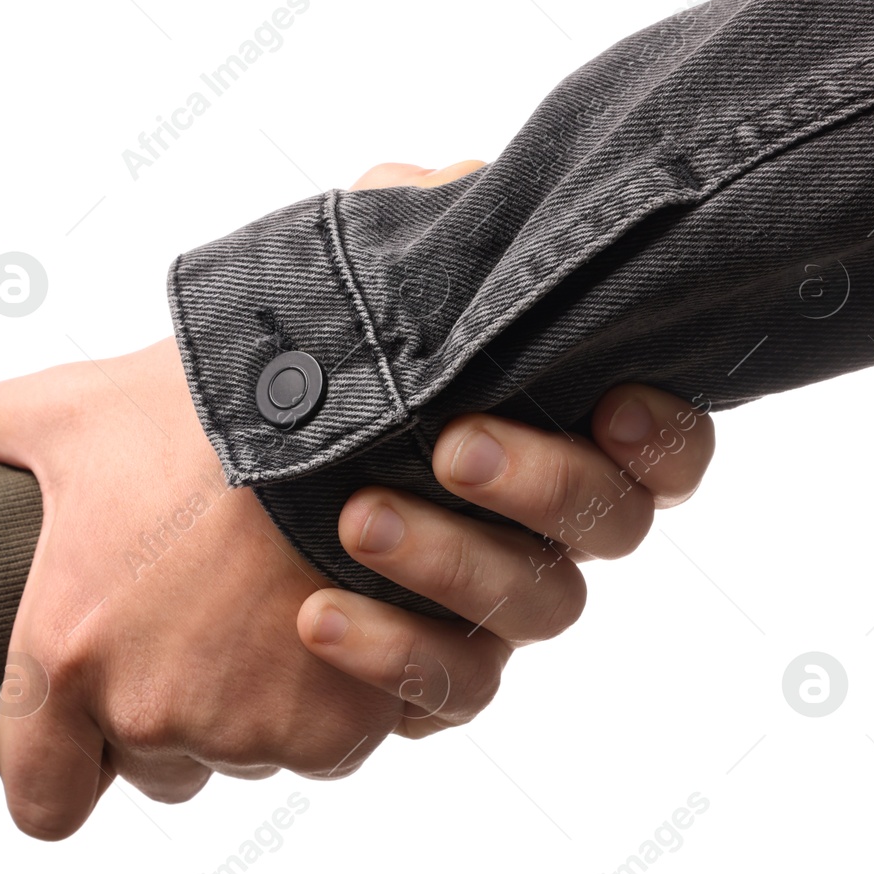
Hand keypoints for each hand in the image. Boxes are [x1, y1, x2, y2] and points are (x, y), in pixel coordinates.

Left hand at [0, 339, 403, 838]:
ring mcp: (250, 729)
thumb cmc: (202, 403)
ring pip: (243, 755)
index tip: (87, 726)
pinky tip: (323, 613)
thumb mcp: (65, 404)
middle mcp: (152, 712)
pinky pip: (321, 744)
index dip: (63, 767)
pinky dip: (325, 698)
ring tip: (268, 599)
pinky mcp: (336, 726)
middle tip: (201, 614)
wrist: (344, 400)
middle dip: (172, 712)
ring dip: (251, 703)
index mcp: (67, 653)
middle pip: (155, 766)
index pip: (42, 799)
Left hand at [294, 161, 716, 737]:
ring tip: (355, 520)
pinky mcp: (437, 671)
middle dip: (544, 484)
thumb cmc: (309, 368)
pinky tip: (316, 616)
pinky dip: (392, 656)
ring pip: (540, 607)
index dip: (661, 435)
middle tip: (453, 447)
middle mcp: (547, 523)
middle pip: (612, 524)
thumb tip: (458, 184)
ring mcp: (498, 602)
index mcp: (558, 428)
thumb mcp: (354, 280)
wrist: (210, 472)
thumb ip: (417, 227)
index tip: (609, 405)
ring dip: (453, 563)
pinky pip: (454, 688)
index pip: (663, 446)